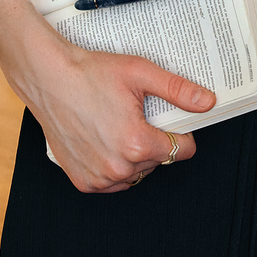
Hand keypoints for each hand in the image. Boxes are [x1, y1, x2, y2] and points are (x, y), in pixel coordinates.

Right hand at [24, 42, 215, 192]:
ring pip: (136, 173)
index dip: (181, 133)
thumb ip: (178, 90)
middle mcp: (118, 167)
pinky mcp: (83, 181)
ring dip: (136, 157)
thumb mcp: (140, 73)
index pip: (181, 150)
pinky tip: (107, 142)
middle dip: (155, 141)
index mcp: (137, 144)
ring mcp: (99, 178)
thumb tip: (207, 103)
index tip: (171, 121)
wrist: (49, 78)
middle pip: (158, 161)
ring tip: (121, 127)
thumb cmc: (91, 73)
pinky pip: (113, 182)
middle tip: (138, 116)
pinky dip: (115, 167)